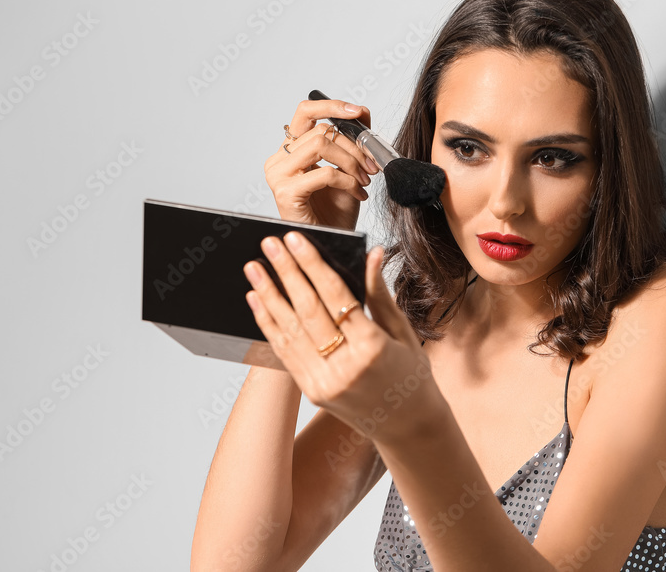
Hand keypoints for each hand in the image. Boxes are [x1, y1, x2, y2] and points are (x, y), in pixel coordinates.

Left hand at [243, 230, 440, 443]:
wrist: (408, 427)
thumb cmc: (411, 376)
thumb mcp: (402, 333)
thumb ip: (379, 294)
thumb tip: (371, 253)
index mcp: (372, 348)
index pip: (335, 296)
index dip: (312, 265)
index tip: (296, 239)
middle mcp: (345, 367)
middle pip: (307, 310)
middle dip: (286, 273)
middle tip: (269, 244)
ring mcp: (325, 382)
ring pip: (289, 331)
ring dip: (268, 295)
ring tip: (254, 267)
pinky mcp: (312, 392)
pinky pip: (285, 352)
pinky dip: (268, 324)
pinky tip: (257, 300)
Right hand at [265, 99, 379, 230]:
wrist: (332, 242)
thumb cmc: (335, 212)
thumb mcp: (348, 169)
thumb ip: (351, 140)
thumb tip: (362, 111)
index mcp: (291, 150)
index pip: (305, 112)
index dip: (331, 106)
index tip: (357, 111)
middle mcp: (279, 160)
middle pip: (321, 131)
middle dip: (354, 146)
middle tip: (372, 165)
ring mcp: (278, 175)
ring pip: (321, 145)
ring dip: (352, 162)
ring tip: (364, 179)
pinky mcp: (285, 192)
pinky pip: (324, 173)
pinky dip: (348, 180)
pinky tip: (357, 192)